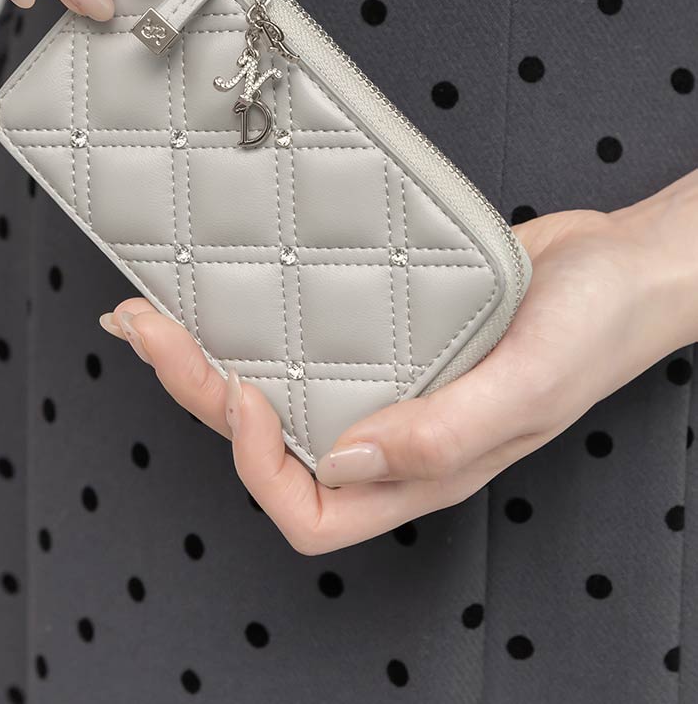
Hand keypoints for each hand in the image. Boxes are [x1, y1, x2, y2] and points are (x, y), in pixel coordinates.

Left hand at [101, 171, 697, 553]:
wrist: (621, 262)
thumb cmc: (594, 330)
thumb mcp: (529, 388)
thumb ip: (445, 435)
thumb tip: (349, 458)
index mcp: (422, 467)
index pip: (312, 509)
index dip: (259, 465)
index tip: (246, 394)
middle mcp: (392, 429)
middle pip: (271, 444)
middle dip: (199, 394)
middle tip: (149, 332)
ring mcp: (385, 377)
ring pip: (277, 386)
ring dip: (208, 355)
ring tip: (153, 312)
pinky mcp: (384, 328)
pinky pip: (306, 334)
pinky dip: (256, 315)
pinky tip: (225, 285)